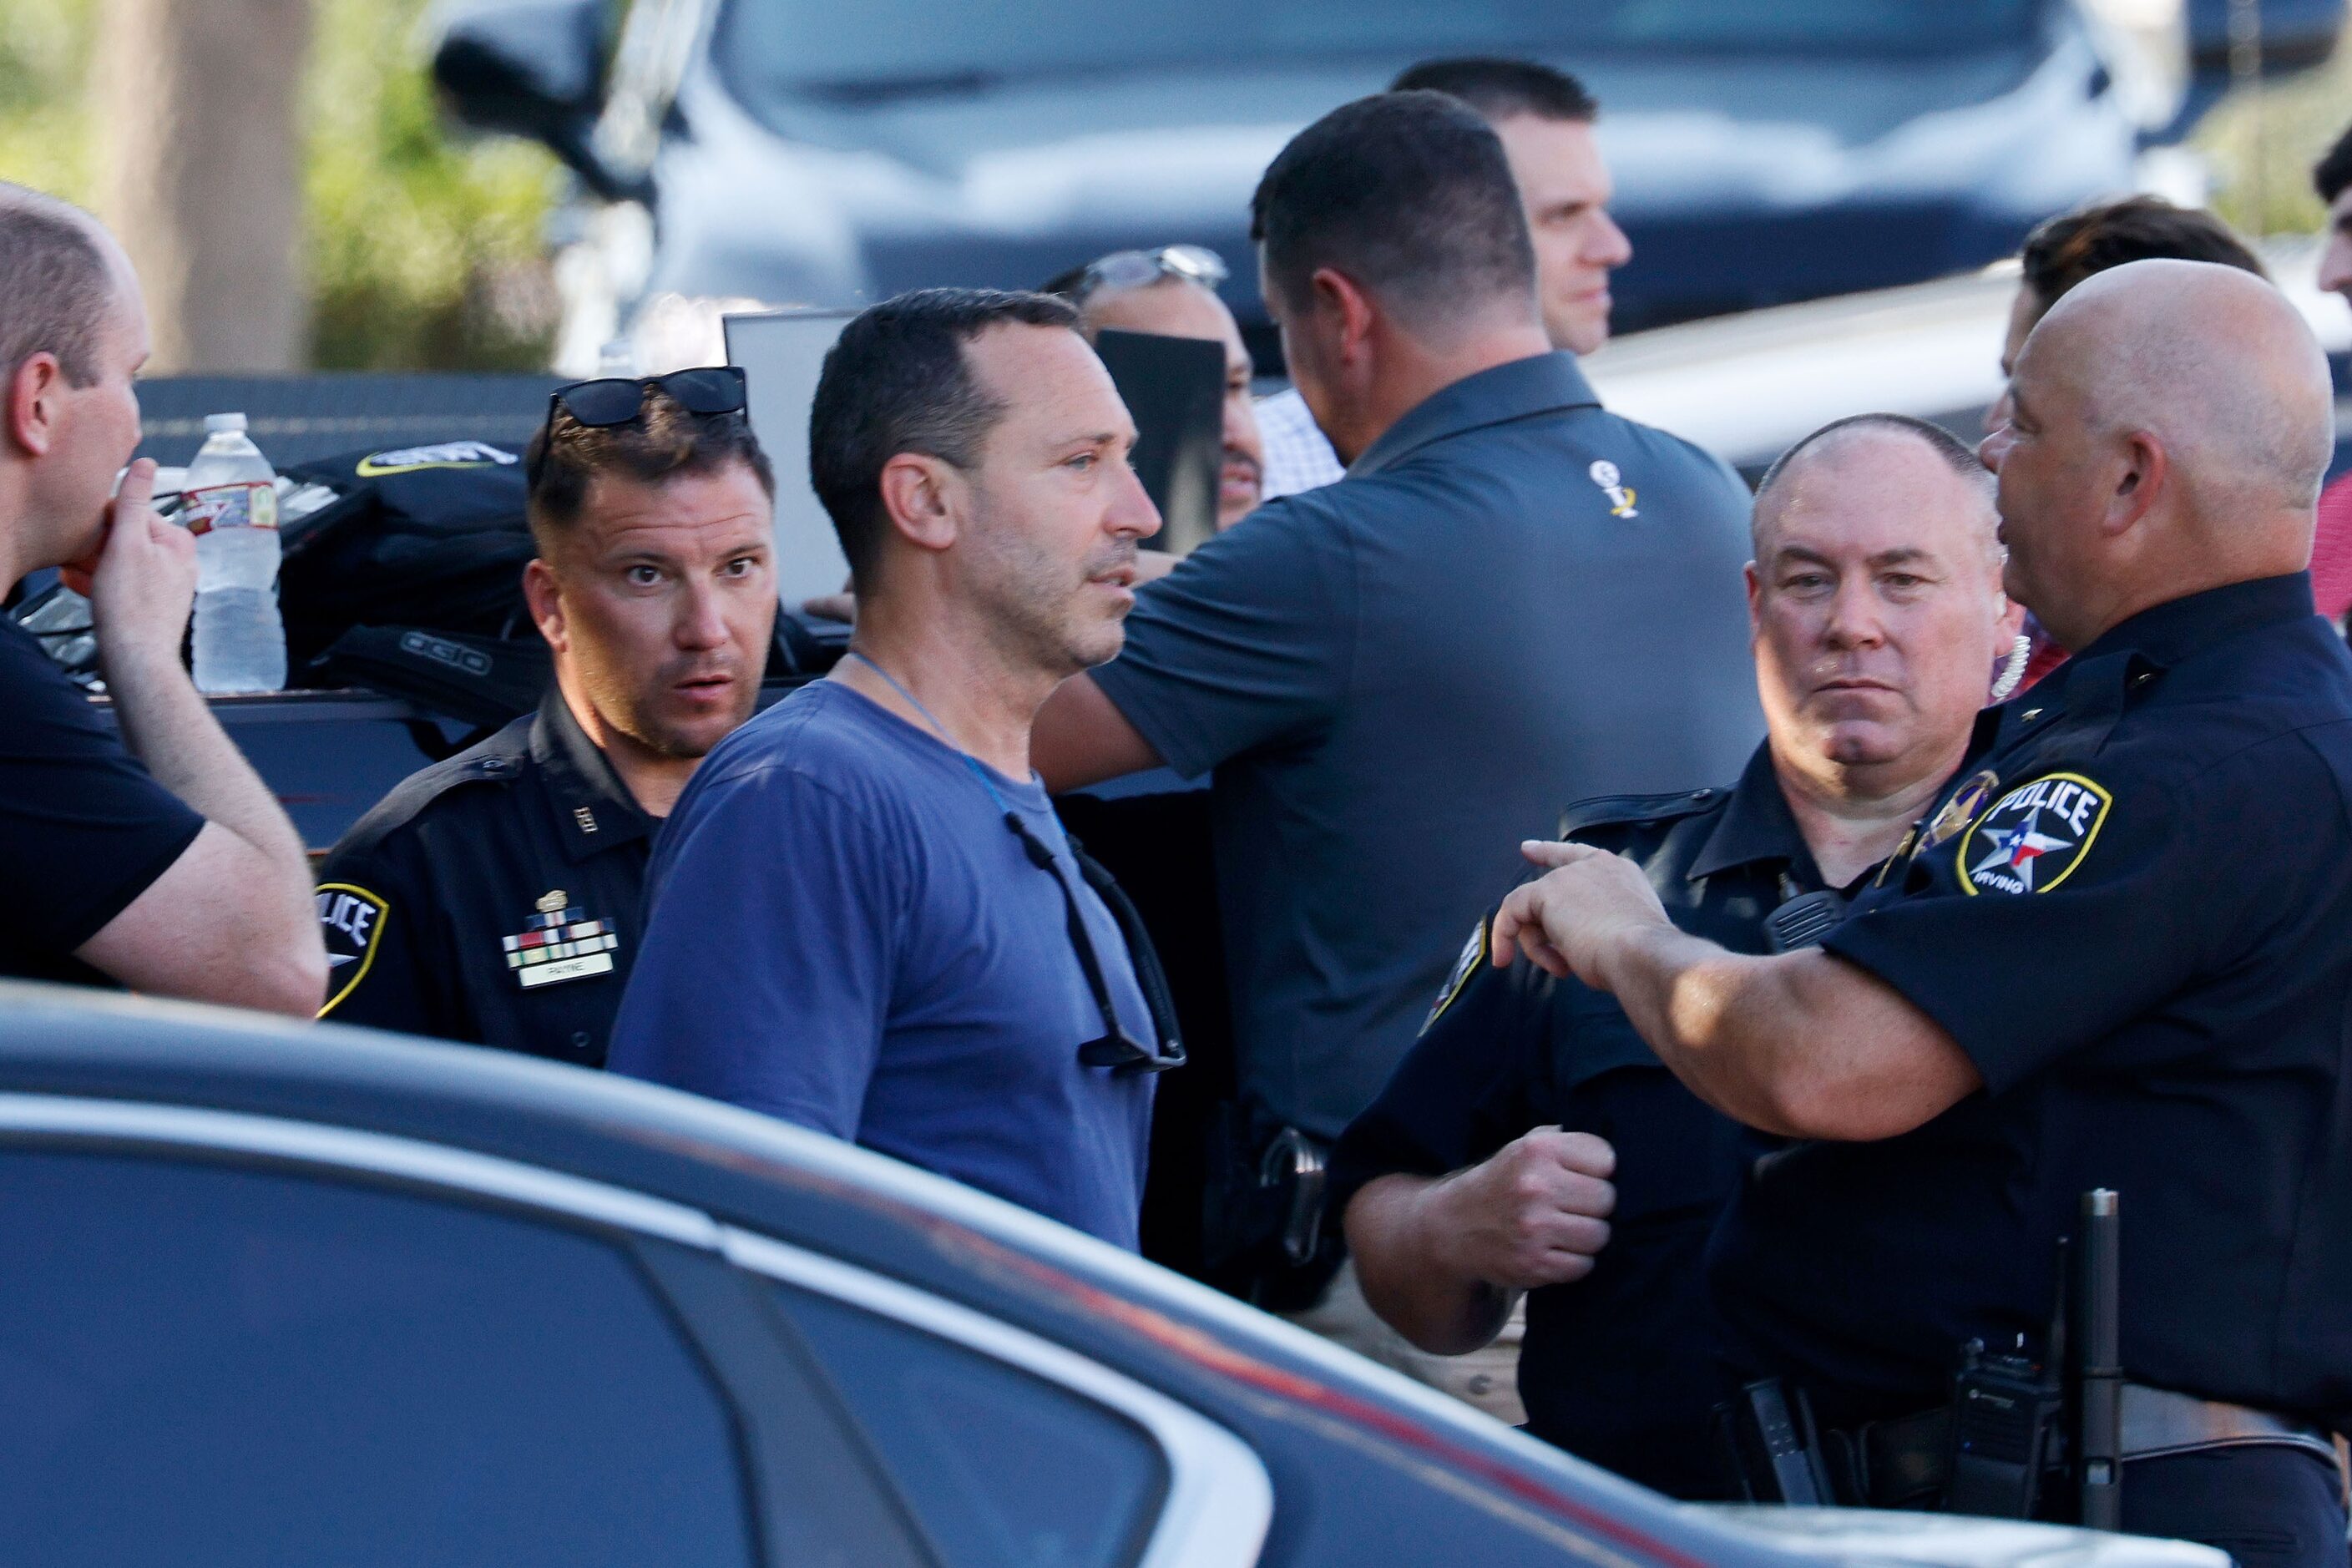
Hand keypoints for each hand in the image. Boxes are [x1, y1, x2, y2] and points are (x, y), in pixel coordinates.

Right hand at [77, 460, 197, 677]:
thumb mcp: (127, 543)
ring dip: (93, 563)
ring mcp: (169, 586)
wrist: (136, 660)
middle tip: (72, 552)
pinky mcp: (154, 606)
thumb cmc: (131, 605)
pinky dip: (101, 583)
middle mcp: (180, 562)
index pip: (134, 513)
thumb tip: (146, 464)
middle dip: (96, 543)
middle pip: (127, 538)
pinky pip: (124, 585)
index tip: (83, 529)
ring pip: (122, 562)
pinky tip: (79, 585)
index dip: (102, 519)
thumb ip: (135, 502)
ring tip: (70, 569)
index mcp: (179, 542)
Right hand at [1426, 1127, 1615, 1288]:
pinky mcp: (1533, 1263)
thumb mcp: (1524, 1147)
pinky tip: (1556, 1250)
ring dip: (1587, 1236)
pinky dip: (1575, 1262)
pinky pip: (1583, 1265)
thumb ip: (1565, 1140)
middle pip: (1606, 1199)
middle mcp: (1535, 1186)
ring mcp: (1534, 1227)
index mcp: (1537, 1150)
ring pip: (1599, 1235)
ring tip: (1567, 1229)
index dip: (1599, 1170)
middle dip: (1595, 1205)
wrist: (1455, 1226)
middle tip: (1574, 1207)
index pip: (1605, 1159)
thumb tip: (1612, 1151)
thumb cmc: (1503, 1182)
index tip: (1583, 1176)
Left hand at [1491, 841, 1673, 984]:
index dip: (1551, 853)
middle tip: (1559, 963)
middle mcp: (1593, 866)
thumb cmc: (1642, 955)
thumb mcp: (1625, 933)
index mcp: (1619, 873)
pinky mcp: (1546, 892)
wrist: (1641, 954)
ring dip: (1540, 946)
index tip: (1528, 850)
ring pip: (1534, 909)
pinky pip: (1511, 912)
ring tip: (1562, 968)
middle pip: (1551, 893)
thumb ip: (1601, 925)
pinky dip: (1504, 936)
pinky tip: (1502, 958)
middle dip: (1548, 933)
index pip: (1578, 857)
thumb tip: (1576, 941)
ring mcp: (1568, 876)